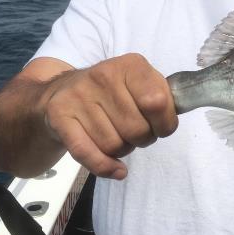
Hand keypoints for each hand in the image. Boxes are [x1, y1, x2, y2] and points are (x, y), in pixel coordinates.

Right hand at [42, 53, 177, 179]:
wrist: (59, 92)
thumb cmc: (111, 91)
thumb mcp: (139, 83)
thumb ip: (161, 97)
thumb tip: (173, 118)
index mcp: (130, 65)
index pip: (157, 102)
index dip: (165, 123)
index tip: (161, 127)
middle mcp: (103, 75)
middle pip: (136, 128)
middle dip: (142, 139)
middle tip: (136, 132)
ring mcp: (79, 95)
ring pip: (114, 144)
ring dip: (122, 150)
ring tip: (118, 136)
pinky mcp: (60, 116)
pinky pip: (87, 153)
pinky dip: (105, 167)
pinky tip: (116, 169)